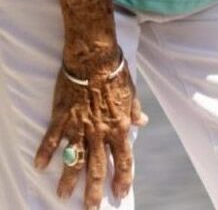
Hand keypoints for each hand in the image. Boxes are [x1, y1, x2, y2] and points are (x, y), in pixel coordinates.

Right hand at [34, 59, 147, 208]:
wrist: (94, 58)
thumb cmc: (115, 73)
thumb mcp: (132, 93)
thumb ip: (135, 111)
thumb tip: (142, 124)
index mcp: (120, 126)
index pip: (124, 159)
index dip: (123, 178)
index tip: (121, 194)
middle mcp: (101, 131)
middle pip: (99, 167)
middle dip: (96, 190)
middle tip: (92, 208)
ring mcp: (80, 126)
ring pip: (74, 160)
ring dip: (69, 180)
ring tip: (64, 196)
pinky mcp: (62, 118)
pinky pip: (52, 140)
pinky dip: (45, 154)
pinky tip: (39, 167)